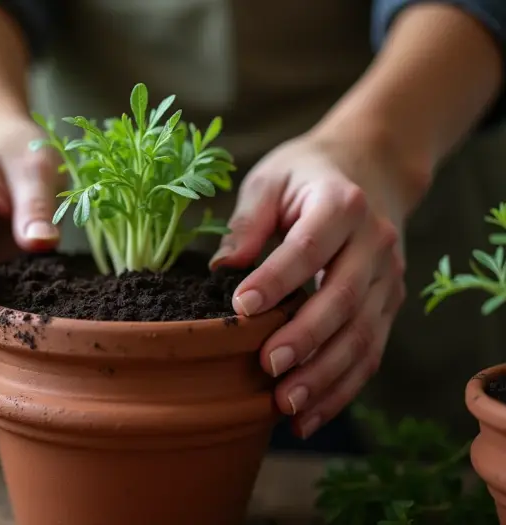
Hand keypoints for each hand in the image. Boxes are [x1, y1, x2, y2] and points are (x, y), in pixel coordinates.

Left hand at [210, 131, 412, 438]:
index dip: (277, 279)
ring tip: (287, 406)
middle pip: (344, 297)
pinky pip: (370, 353)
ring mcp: (389, 278)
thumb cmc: (308, 175)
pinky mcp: (389, 305)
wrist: (372, 168)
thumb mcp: (271, 180)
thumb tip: (221, 268)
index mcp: (342, 204)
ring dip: (326, 376)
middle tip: (268, 366)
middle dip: (306, 337)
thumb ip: (248, 222)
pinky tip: (310, 415)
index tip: (241, 307)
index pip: (309, 247)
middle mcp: (375, 243)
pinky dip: (342, 389)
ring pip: (363, 335)